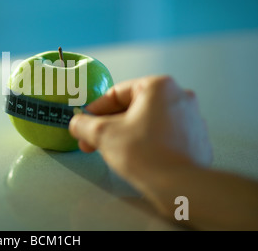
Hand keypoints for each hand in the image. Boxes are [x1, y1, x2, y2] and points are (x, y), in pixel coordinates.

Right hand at [69, 76, 212, 189]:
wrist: (181, 187)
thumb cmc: (144, 154)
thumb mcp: (103, 135)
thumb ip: (84, 124)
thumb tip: (77, 123)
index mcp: (159, 86)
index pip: (117, 93)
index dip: (95, 110)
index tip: (84, 123)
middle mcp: (179, 96)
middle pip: (133, 107)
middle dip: (109, 125)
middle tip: (92, 140)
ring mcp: (191, 118)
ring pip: (148, 121)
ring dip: (126, 133)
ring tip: (111, 151)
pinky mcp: (196, 139)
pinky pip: (163, 135)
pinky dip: (147, 142)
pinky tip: (135, 157)